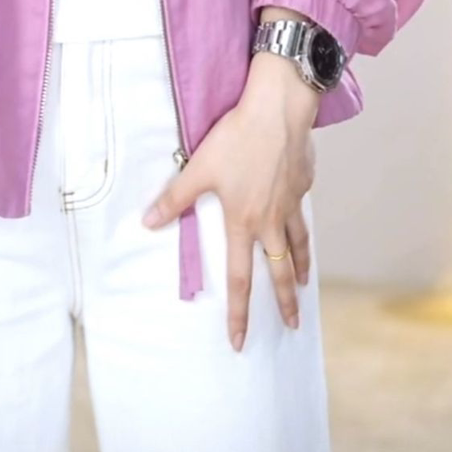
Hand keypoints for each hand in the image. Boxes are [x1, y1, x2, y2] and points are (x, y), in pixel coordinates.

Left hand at [142, 49, 318, 351]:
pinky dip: (302, 227)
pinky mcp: (302, 184)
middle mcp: (271, 220)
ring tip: (303, 285)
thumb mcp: (198, 168)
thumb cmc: (236, 139)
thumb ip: (175, 198)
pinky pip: (301, 213)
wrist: (278, 111)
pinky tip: (298, 221)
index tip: (240, 340)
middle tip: (292, 326)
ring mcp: (291, 203)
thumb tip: (148, 222)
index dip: (239, 312)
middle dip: (285, 303)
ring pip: (298, 246)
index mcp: (243, 221)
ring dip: (300, 269)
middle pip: (279, 271)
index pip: (240, 279)